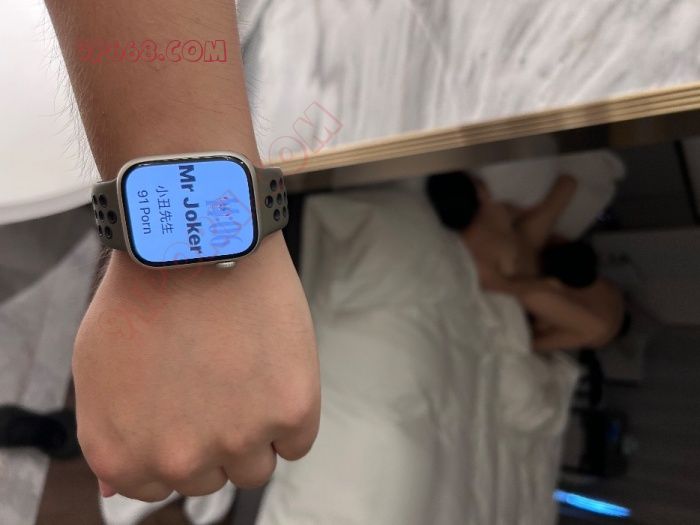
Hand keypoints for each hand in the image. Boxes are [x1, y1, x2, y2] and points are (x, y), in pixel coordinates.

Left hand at [73, 232, 319, 500]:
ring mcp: (236, 439)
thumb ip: (112, 435)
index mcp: (124, 458)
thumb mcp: (97, 371)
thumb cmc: (144, 295)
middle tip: (219, 381)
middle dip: (215, 436)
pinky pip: (296, 443)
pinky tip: (274, 372)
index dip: (177, 441)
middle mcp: (178, 461)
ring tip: (247, 374)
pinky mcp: (288, 411)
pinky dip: (290, 415)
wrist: (194, 240)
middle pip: (211, 478)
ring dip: (255, 430)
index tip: (188, 406)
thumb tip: (115, 488)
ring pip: (255, 468)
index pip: (159, 486)